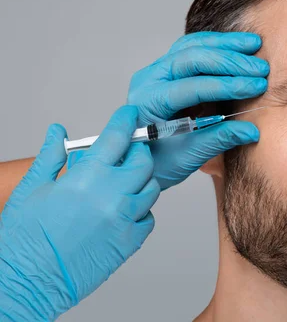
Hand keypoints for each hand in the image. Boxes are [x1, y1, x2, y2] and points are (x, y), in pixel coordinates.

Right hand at [0, 106, 157, 320]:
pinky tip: (121, 210)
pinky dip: (140, 209)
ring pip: (150, 188)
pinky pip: (148, 217)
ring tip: (119, 184)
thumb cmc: (24, 240)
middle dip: (135, 152)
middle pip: (142, 161)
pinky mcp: (130, 242)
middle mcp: (112, 195)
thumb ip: (51, 156)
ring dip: (139, 181)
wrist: (27, 283)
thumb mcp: (32, 189)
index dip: (126, 121)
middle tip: (123, 154)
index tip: (129, 115)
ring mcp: (125, 219)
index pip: (117, 137)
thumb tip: (57, 131)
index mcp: (86, 177)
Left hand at [126, 32, 268, 188]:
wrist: (141, 160)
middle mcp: (150, 80)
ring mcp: (158, 70)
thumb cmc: (160, 162)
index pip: (192, 86)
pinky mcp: (169, 68)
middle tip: (261, 69)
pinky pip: (194, 48)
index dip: (228, 85)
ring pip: (193, 46)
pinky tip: (241, 46)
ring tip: (255, 45)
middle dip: (230, 62)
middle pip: (192, 58)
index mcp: (150, 102)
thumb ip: (219, 139)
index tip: (257, 87)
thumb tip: (252, 131)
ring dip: (226, 45)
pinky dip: (218, 45)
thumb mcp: (189, 155)